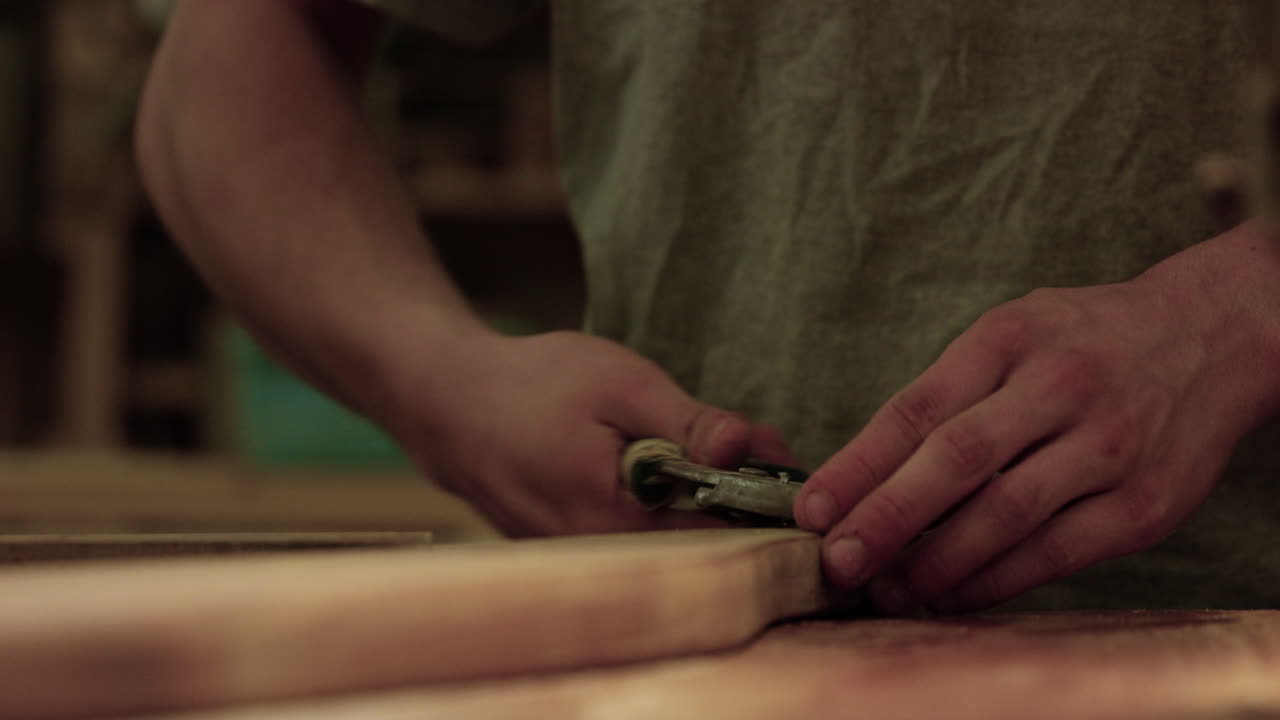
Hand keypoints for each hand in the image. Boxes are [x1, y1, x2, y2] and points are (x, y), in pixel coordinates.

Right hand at [382, 330, 798, 535]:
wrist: (446, 398)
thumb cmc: (531, 383)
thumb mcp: (620, 383)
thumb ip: (688, 422)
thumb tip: (749, 450)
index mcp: (613, 521)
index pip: (718, 539)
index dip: (762, 504)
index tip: (784, 465)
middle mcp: (595, 557)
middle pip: (697, 545)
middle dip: (737, 500)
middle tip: (755, 448)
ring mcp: (577, 558)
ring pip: (667, 540)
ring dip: (700, 500)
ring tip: (714, 451)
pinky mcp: (568, 548)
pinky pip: (634, 535)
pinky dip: (662, 504)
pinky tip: (665, 466)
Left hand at [794, 224, 1279, 612]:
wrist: (1210, 337)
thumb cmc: (1083, 341)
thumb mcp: (1011, 333)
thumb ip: (946, 392)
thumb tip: (863, 476)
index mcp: (1010, 339)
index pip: (917, 409)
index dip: (858, 466)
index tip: (812, 509)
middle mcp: (1059, 388)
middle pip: (956, 461)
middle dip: (885, 519)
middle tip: (837, 562)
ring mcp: (1107, 447)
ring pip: (1004, 516)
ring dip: (936, 564)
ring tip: (888, 590)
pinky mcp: (1143, 505)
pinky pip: (1055, 554)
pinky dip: (996, 581)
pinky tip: (954, 595)